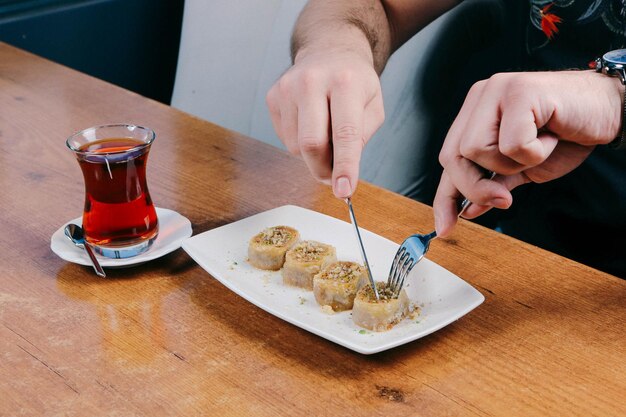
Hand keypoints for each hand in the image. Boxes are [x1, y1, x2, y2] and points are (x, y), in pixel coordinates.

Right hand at [266, 48, 384, 197]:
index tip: (343, 191)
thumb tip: (341, 173)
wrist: (329, 50)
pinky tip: (310, 122)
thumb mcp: (373, 106)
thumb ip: (361, 139)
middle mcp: (313, 81)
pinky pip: (284, 138)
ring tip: (325, 133)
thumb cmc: (355, 82)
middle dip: (323, 170)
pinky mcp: (273, 96)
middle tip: (334, 177)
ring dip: (313, 154)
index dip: (344, 166)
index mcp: (346, 83)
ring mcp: (288, 87)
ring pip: (295, 146)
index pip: (344, 134)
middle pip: (311, 144)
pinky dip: (299, 142)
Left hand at [434, 70, 622, 236]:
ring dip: (512, 164)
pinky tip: (550, 136)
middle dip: (477, 187)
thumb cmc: (567, 134)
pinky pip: (511, 143)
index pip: (448, 158)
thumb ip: (493, 184)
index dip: (445, 196)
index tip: (444, 227)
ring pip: (476, 149)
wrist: (609, 110)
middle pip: (453, 156)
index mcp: (475, 114)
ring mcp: (497, 91)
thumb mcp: (523, 168)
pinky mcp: (519, 91)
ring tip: (538, 148)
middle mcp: (481, 97)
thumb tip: (468, 209)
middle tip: (506, 196)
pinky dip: (534, 152)